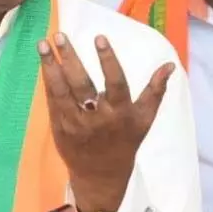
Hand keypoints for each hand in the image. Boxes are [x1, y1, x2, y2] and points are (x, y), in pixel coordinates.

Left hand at [38, 32, 174, 211]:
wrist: (102, 176)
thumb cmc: (126, 142)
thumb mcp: (145, 119)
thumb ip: (155, 91)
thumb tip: (169, 65)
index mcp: (120, 113)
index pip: (115, 82)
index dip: (108, 60)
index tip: (99, 38)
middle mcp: (97, 117)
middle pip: (82, 84)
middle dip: (70, 58)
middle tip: (60, 35)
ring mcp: (75, 123)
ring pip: (61, 91)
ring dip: (51, 66)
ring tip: (43, 44)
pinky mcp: (59, 127)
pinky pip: (52, 100)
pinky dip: (48, 81)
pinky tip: (44, 62)